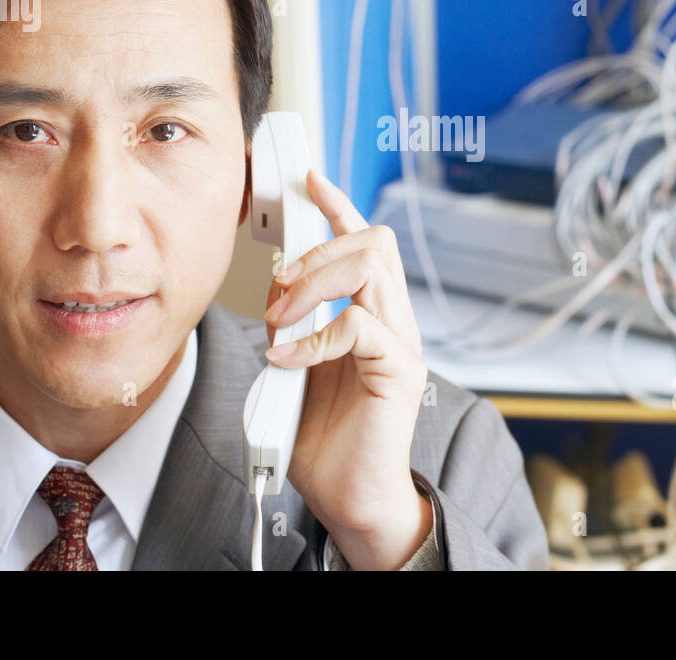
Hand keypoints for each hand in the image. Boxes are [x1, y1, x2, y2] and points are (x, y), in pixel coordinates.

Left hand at [262, 168, 431, 569]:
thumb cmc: (326, 437)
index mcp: (371, 312)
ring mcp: (401, 343)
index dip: (338, 206)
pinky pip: (360, 326)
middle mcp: (393, 320)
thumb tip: (274, 292)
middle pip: (372, 242)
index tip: (310, 180)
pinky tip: (288, 359)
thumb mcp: (298, 365)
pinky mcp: (399, 371)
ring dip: (315, 284)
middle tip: (280, 285)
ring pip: (371, 268)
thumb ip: (294, 326)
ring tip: (282, 319)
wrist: (352, 496)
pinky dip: (315, 338)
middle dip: (316, 250)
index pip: (363, 242)